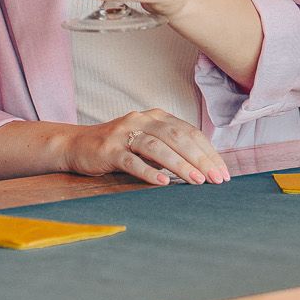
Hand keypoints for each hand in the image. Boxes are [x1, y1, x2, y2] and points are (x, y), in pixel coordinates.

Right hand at [63, 109, 228, 186]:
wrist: (77, 145)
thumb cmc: (119, 147)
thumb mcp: (147, 142)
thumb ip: (171, 148)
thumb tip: (204, 168)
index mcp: (156, 117)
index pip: (189, 132)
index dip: (208, 152)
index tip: (222, 172)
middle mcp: (141, 120)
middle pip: (177, 137)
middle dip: (200, 159)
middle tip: (216, 179)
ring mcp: (124, 134)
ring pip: (157, 147)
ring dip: (179, 165)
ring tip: (196, 181)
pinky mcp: (108, 150)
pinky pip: (131, 160)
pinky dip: (148, 171)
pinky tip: (162, 183)